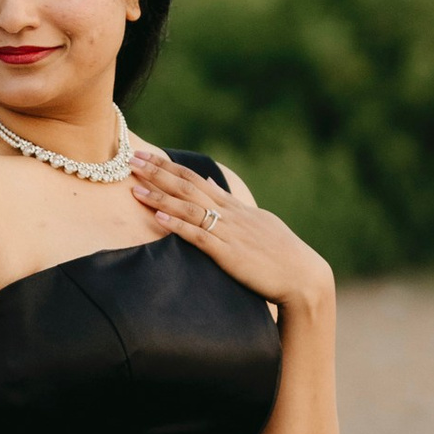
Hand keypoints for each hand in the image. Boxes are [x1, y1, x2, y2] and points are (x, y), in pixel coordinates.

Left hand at [130, 146, 333, 313]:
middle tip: (131, 159)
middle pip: (188, 187)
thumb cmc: (281, 254)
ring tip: (136, 188)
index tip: (146, 156)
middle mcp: (230, 214)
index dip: (169, 167)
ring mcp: (229, 233)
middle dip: (158, 173)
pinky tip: (158, 219)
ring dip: (161, 197)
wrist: (303, 276)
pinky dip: (177, 226)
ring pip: (189, 208)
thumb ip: (232, 203)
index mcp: (235, 207)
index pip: (196, 180)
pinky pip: (199, 236)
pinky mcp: (229, 254)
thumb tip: (212, 181)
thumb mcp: (257, 221)